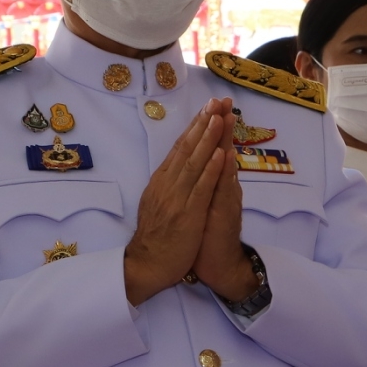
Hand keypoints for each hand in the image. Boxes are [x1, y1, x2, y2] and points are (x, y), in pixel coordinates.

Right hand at [124, 98, 231, 306]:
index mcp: (162, 181)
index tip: (207, 108)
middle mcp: (167, 185)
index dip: (194, 127)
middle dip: (202, 123)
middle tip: (215, 101)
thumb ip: (168, 183)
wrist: (147, 265)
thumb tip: (177, 163)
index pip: (179, 148)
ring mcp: (177, 199)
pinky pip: (200, 189)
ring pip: (194, 163)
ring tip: (219, 118)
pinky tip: (219, 155)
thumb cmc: (157, 236)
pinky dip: (210, 171)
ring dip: (207, 139)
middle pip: (186, 148)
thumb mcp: (158, 202)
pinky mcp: (187, 214)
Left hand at [193, 98, 265, 302]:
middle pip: (223, 152)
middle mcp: (223, 188)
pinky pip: (224, 192)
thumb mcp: (203, 205)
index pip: (214, 151)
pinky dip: (224, 175)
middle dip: (221, 126)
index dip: (212, 128)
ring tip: (225, 118)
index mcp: (215, 184)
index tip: (212, 104)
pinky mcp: (224, 216)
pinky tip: (226, 158)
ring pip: (226, 167)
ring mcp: (225, 200)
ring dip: (225, 141)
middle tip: (223, 101)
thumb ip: (204, 183)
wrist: (219, 267)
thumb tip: (202, 162)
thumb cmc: (207, 236)